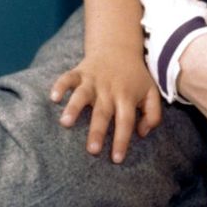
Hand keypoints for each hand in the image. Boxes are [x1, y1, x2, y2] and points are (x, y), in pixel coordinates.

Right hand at [51, 49, 162, 163]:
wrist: (119, 48)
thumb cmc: (135, 76)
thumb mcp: (151, 92)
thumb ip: (153, 114)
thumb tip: (142, 133)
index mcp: (127, 97)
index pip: (126, 121)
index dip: (122, 140)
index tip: (116, 159)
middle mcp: (110, 90)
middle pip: (103, 112)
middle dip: (97, 131)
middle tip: (92, 150)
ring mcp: (93, 81)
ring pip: (82, 95)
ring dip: (74, 107)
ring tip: (65, 123)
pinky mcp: (79, 72)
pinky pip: (68, 78)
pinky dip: (60, 86)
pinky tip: (54, 98)